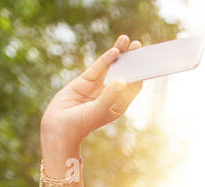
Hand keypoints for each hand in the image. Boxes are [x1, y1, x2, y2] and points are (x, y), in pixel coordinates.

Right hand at [40, 34, 144, 148]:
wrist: (58, 128)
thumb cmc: (80, 125)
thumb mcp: (97, 111)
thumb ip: (109, 97)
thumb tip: (122, 81)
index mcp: (118, 104)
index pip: (133, 86)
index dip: (139, 74)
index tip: (146, 62)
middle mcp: (110, 94)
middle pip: (123, 73)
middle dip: (131, 60)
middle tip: (138, 45)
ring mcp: (97, 86)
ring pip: (110, 67)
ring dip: (119, 53)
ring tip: (126, 40)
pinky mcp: (84, 81)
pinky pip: (98, 68)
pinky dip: (106, 59)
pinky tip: (114, 51)